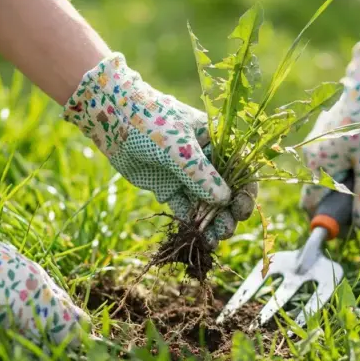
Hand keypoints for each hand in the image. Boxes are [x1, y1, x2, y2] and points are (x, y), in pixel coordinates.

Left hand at [63, 52, 256, 246]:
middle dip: (229, 212)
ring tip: (212, 240)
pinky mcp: (170, 187)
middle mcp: (206, 159)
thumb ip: (200, 173)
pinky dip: (192, 223)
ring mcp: (187, 175)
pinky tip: (197, 237)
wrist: (113, 120)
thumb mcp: (178, 147)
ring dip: (212, 222)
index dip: (246, 190)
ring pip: (207, 203)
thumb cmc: (151, 123)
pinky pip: (186, 208)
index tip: (242, 209)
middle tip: (226, 230)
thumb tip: (224, 199)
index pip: (241, 168)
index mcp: (217, 141)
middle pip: (226, 190)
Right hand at [300, 40, 359, 228]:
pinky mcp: (334, 137)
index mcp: (316, 166)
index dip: (330, 218)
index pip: (312, 205)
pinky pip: (347, 160)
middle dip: (359, 197)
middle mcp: (314, 157)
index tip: (353, 223)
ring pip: (344, 176)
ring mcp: (323, 145)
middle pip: (332, 192)